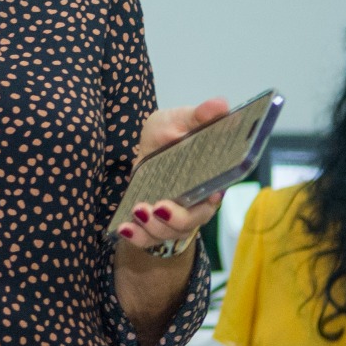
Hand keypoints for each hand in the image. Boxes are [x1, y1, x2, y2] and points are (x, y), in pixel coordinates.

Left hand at [112, 97, 229, 258]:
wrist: (145, 154)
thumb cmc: (166, 137)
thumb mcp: (178, 120)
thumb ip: (197, 116)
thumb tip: (220, 104)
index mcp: (209, 176)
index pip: (217, 191)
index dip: (211, 199)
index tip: (208, 197)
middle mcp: (196, 200)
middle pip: (195, 220)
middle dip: (177, 219)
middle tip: (159, 207)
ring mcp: (176, 216)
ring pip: (172, 233)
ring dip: (154, 228)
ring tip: (138, 211)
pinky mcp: (156, 226)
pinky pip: (150, 241)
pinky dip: (137, 238)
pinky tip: (125, 228)